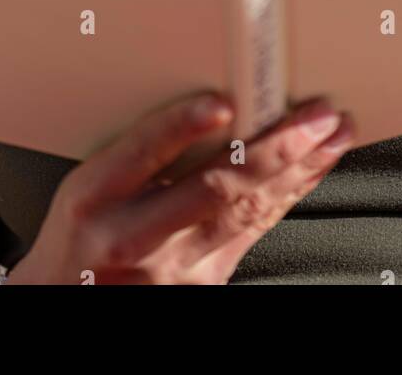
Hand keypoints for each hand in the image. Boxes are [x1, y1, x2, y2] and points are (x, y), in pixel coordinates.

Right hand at [5, 92, 354, 283]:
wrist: (67, 299)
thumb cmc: (83, 228)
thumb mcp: (87, 182)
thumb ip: (137, 149)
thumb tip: (213, 100)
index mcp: (94, 194)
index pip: (142, 152)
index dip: (182, 126)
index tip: (220, 103)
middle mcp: (131, 236)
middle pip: (213, 187)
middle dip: (275, 146)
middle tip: (317, 115)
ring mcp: (170, 268)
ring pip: (245, 212)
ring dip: (298, 169)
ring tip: (334, 135)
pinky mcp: (200, 286)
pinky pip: (253, 234)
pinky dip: (288, 196)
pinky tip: (311, 172)